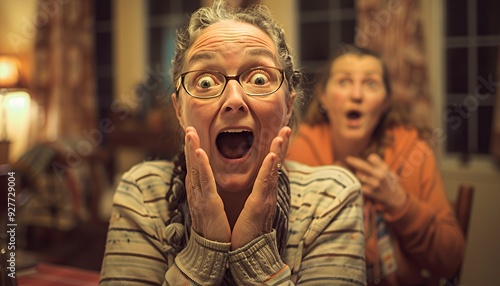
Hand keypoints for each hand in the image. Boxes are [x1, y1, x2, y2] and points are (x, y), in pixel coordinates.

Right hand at [184, 127, 230, 241]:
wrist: (212, 251)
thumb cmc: (214, 229)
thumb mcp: (209, 206)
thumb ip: (205, 192)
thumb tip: (202, 180)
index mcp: (198, 192)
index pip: (194, 167)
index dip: (191, 150)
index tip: (191, 134)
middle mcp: (196, 192)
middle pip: (191, 164)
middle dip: (188, 145)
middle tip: (187, 127)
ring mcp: (200, 197)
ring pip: (195, 168)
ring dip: (192, 149)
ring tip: (190, 133)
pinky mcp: (208, 203)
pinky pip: (204, 181)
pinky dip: (201, 165)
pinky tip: (199, 152)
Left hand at [231, 126, 291, 249]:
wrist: (249, 252)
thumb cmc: (248, 231)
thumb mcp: (253, 208)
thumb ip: (257, 195)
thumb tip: (259, 185)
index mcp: (264, 192)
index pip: (271, 167)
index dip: (277, 150)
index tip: (280, 134)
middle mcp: (268, 193)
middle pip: (277, 164)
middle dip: (282, 146)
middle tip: (286, 127)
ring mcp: (266, 198)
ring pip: (273, 170)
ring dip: (278, 151)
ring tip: (282, 135)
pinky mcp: (260, 204)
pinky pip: (264, 183)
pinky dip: (268, 169)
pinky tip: (272, 156)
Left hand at [346, 153, 406, 213]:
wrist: (395, 198)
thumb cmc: (390, 183)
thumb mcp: (389, 171)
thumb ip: (380, 164)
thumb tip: (369, 157)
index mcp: (385, 169)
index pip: (372, 157)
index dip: (368, 158)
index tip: (365, 159)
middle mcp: (380, 175)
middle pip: (363, 165)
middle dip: (353, 161)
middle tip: (347, 158)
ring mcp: (374, 184)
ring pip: (359, 175)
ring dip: (359, 175)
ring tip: (365, 178)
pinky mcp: (370, 192)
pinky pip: (360, 184)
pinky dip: (361, 184)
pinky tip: (366, 186)